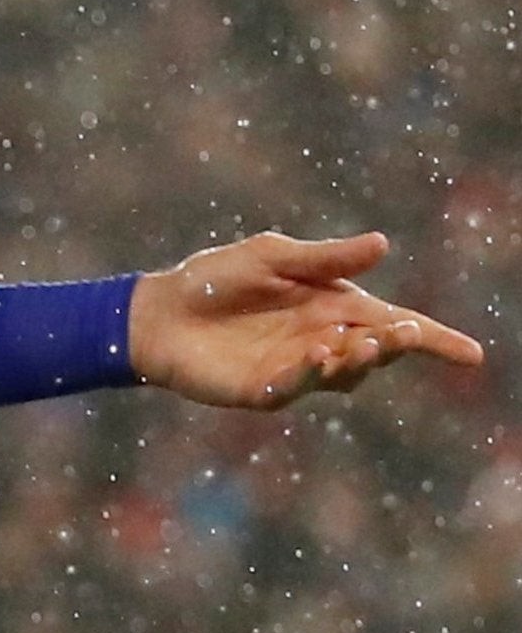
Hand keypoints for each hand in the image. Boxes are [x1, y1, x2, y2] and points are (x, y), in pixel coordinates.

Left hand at [127, 230, 483, 409]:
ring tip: (355, 341)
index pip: (393, 323)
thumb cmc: (215, 280)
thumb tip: (382, 244)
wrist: (160, 311)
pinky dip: (311, 371)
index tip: (472, 354)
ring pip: (346, 374)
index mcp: (332, 306)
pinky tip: (317, 354)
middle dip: (396, 344)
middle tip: (408, 334)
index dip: (434, 340)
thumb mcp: (271, 256)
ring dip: (357, 359)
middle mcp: (324, 340)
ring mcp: (297, 369)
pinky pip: (298, 385)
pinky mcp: (266, 389)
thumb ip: (324, 258)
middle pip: (376, 350)